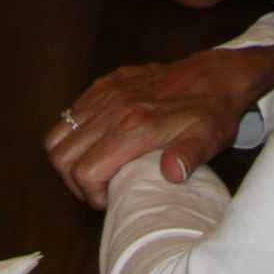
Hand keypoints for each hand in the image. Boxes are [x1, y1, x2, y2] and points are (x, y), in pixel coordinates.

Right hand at [44, 47, 273, 208]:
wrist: (215, 73)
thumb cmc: (212, 112)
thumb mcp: (209, 138)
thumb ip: (189, 155)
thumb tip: (172, 174)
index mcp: (135, 126)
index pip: (85, 171)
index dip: (91, 195)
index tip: (110, 200)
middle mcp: (113, 107)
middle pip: (62, 155)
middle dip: (73, 181)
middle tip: (98, 190)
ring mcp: (105, 92)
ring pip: (58, 134)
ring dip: (69, 158)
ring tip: (94, 170)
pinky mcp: (105, 83)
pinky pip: (70, 113)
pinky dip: (74, 135)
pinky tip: (99, 143)